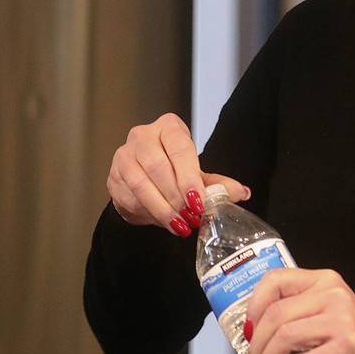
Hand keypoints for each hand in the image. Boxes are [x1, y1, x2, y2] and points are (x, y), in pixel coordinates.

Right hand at [106, 113, 246, 236]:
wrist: (146, 176)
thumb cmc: (174, 168)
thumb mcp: (197, 173)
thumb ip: (217, 184)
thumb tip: (242, 193)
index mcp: (168, 127)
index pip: (179, 149)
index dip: (190, 177)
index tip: (198, 201)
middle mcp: (142, 136)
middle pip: (158, 167)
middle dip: (176, 197)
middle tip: (191, 218)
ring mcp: (123, 155)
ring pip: (141, 185)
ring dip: (162, 209)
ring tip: (179, 225)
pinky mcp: (112, 176)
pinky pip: (129, 198)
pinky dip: (147, 214)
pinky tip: (162, 222)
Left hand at [244, 268, 354, 353]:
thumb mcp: (328, 314)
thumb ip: (299, 314)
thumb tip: (253, 336)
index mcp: (324, 280)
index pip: (275, 280)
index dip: (253, 306)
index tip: (248, 330)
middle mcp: (332, 292)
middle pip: (275, 313)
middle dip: (256, 344)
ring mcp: (341, 318)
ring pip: (284, 335)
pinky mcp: (347, 345)